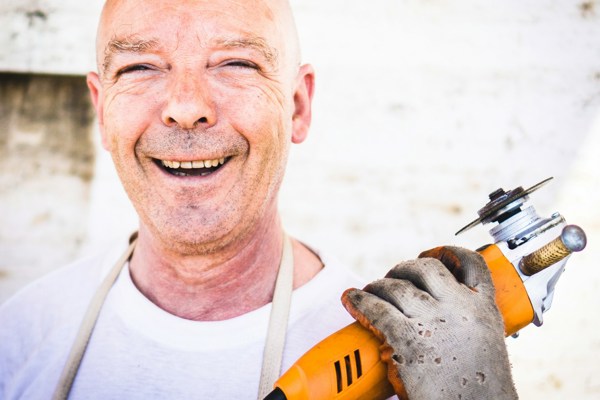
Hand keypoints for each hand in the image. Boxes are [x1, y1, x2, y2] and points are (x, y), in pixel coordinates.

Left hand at [342, 246, 517, 399]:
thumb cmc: (479, 390)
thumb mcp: (485, 345)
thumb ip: (466, 322)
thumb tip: (435, 310)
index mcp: (485, 309)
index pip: (470, 262)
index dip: (447, 253)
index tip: (429, 256)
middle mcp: (459, 309)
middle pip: (425, 268)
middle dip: (404, 269)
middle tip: (392, 281)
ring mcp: (432, 322)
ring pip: (396, 286)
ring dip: (377, 286)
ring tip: (369, 293)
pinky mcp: (407, 341)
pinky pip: (376, 309)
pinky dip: (359, 301)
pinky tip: (350, 300)